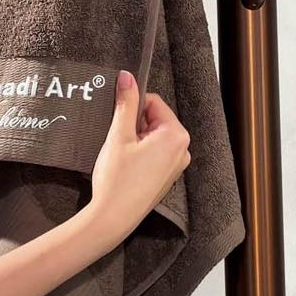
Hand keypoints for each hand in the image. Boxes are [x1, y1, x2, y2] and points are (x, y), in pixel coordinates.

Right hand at [89, 70, 190, 245]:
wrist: (112, 219)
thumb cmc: (117, 180)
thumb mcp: (118, 135)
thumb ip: (125, 103)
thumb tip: (127, 77)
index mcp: (176, 135)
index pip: (153, 103)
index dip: (132, 108)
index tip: (118, 121)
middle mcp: (183, 149)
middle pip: (155, 119)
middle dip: (134, 125)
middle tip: (119, 142)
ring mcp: (177, 165)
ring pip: (153, 136)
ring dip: (136, 139)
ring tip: (122, 156)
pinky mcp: (168, 176)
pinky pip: (155, 152)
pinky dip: (140, 153)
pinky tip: (127, 166)